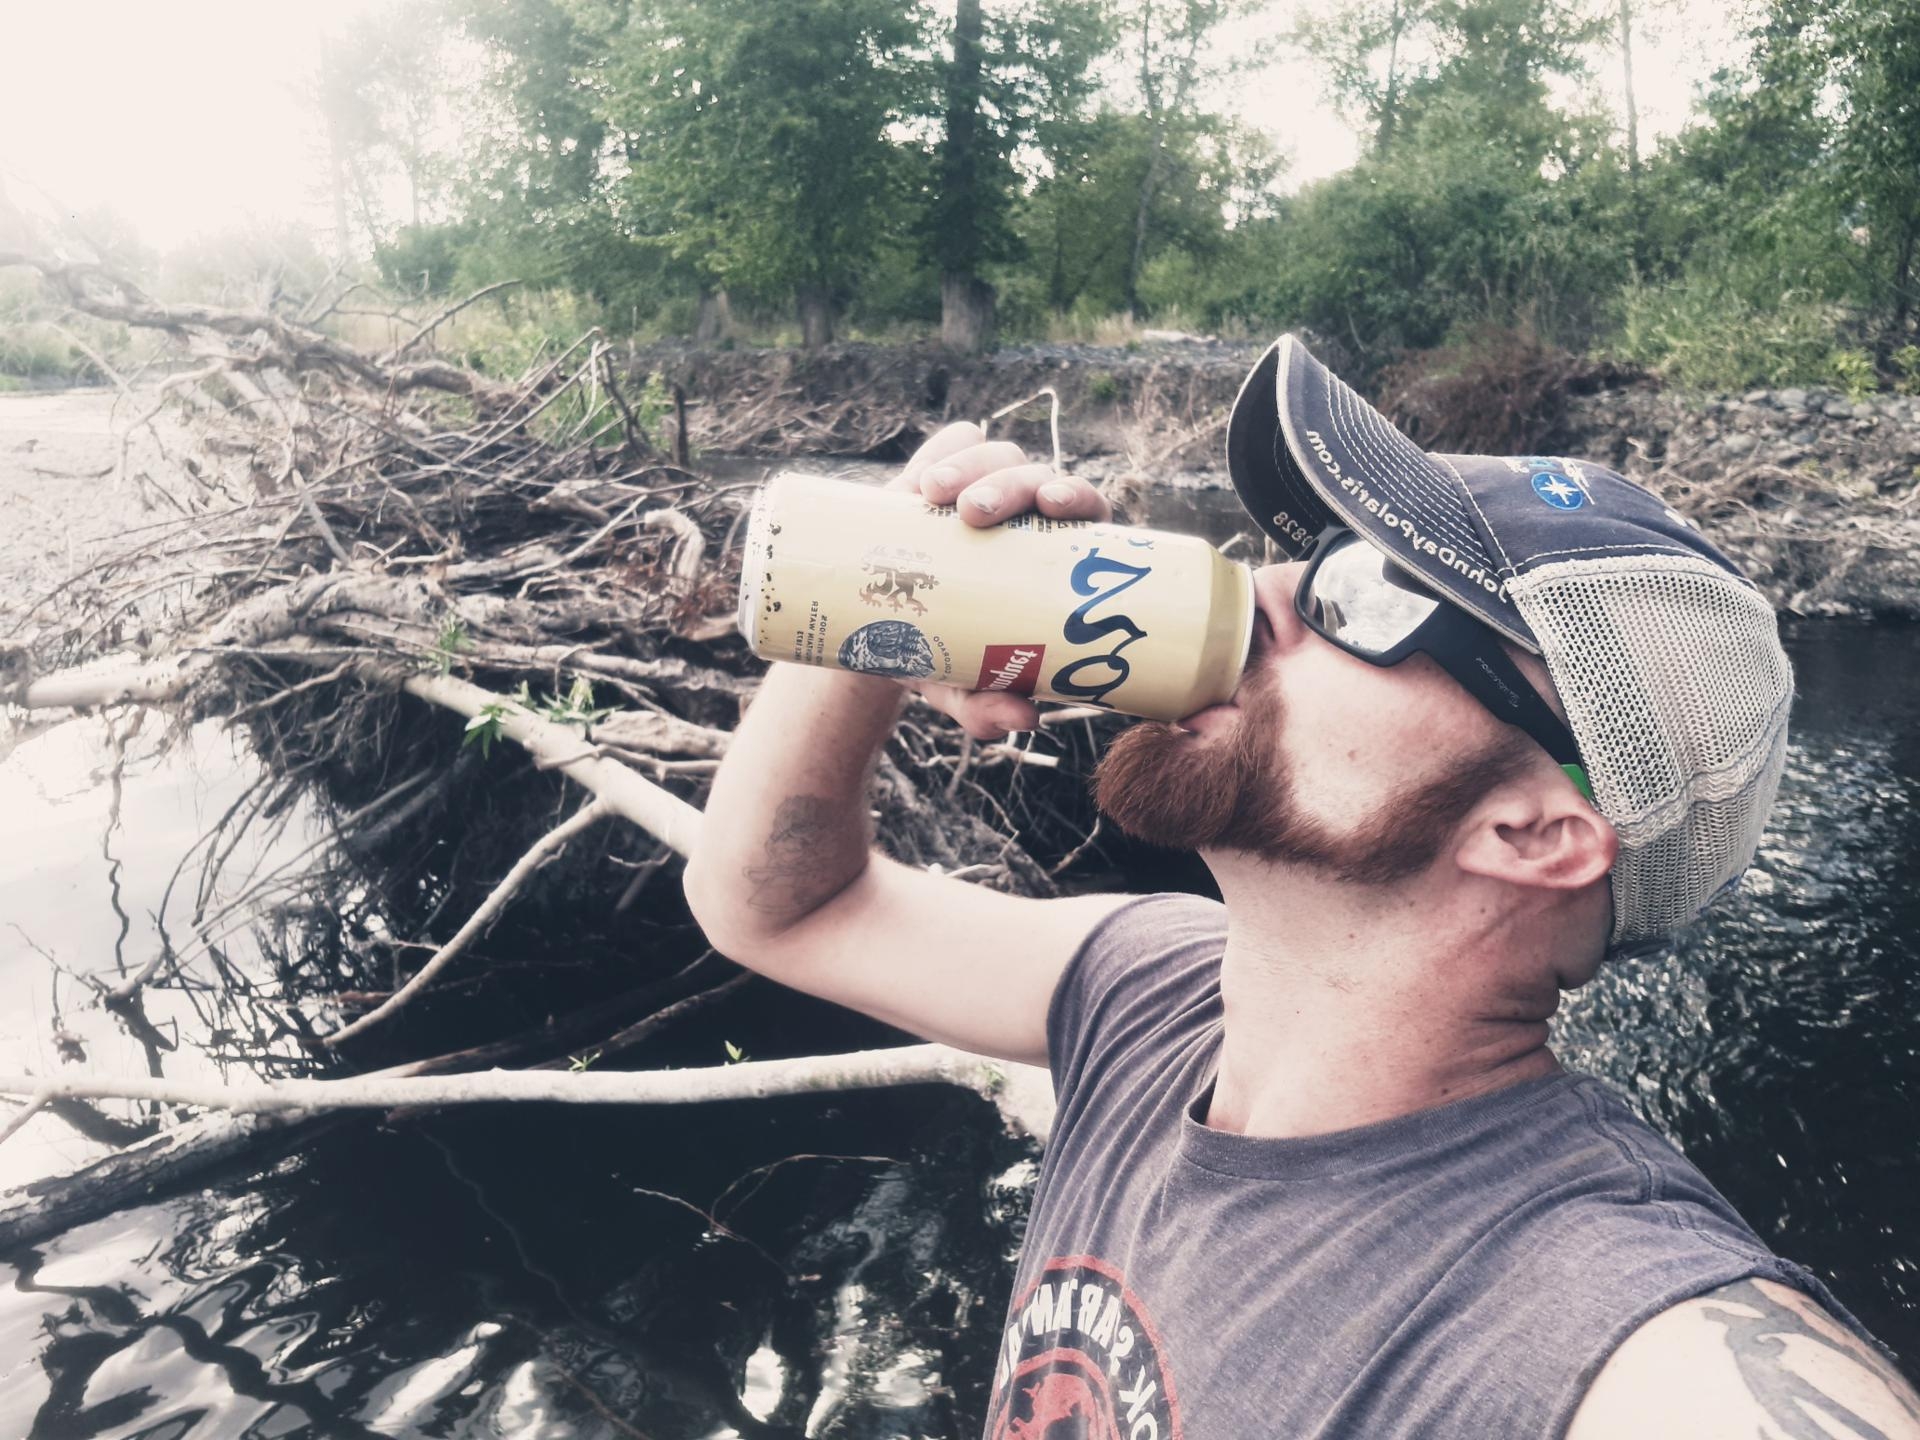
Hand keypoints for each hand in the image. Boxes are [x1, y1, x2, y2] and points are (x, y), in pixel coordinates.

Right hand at [885, 422, 1112, 739]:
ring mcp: (982, 486)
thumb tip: (1026, 719)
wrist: (876, 629)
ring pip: (997, 456)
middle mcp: (1024, 514)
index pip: (1084, 511)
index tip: (1051, 504)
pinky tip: (925, 475)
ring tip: (931, 493)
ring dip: (971, 466)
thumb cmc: (940, 654)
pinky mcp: (940, 471)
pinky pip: (955, 444)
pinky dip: (947, 449)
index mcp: (1051, 556)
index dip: (1077, 496)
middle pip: (1037, 478)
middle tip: (972, 513)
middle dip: (1010, 484)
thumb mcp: (960, 685)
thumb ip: (988, 707)